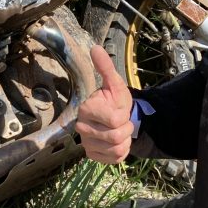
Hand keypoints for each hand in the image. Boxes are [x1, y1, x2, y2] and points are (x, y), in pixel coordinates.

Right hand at [76, 45, 134, 163]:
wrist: (115, 118)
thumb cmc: (114, 100)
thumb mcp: (115, 84)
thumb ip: (106, 67)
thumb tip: (95, 47)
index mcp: (86, 109)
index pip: (114, 120)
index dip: (124, 116)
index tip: (121, 110)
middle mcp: (81, 127)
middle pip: (115, 137)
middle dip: (126, 129)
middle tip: (123, 122)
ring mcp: (86, 143)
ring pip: (116, 149)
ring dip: (125, 140)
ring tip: (121, 131)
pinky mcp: (92, 155)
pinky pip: (115, 159)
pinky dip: (122, 151)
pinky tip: (118, 142)